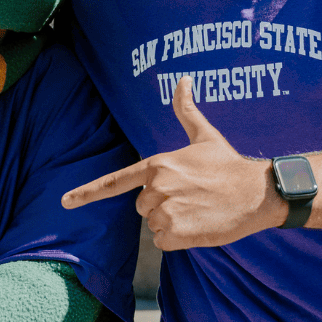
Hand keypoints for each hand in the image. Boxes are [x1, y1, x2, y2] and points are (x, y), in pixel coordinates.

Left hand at [62, 77, 284, 250]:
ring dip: (172, 223)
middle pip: (142, 207)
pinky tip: (199, 226)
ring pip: (153, 226)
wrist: (257, 193)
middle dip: (162, 206)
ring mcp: (165, 211)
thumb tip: (183, 79)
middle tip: (191, 197)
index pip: (116, 181)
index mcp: (158, 164)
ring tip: (198, 210)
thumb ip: (186, 110)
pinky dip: (179, 239)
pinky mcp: (176, 233)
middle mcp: (157, 187)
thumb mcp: (204, 136)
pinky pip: (164, 242)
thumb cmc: (229, 165)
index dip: (87, 193)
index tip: (65, 202)